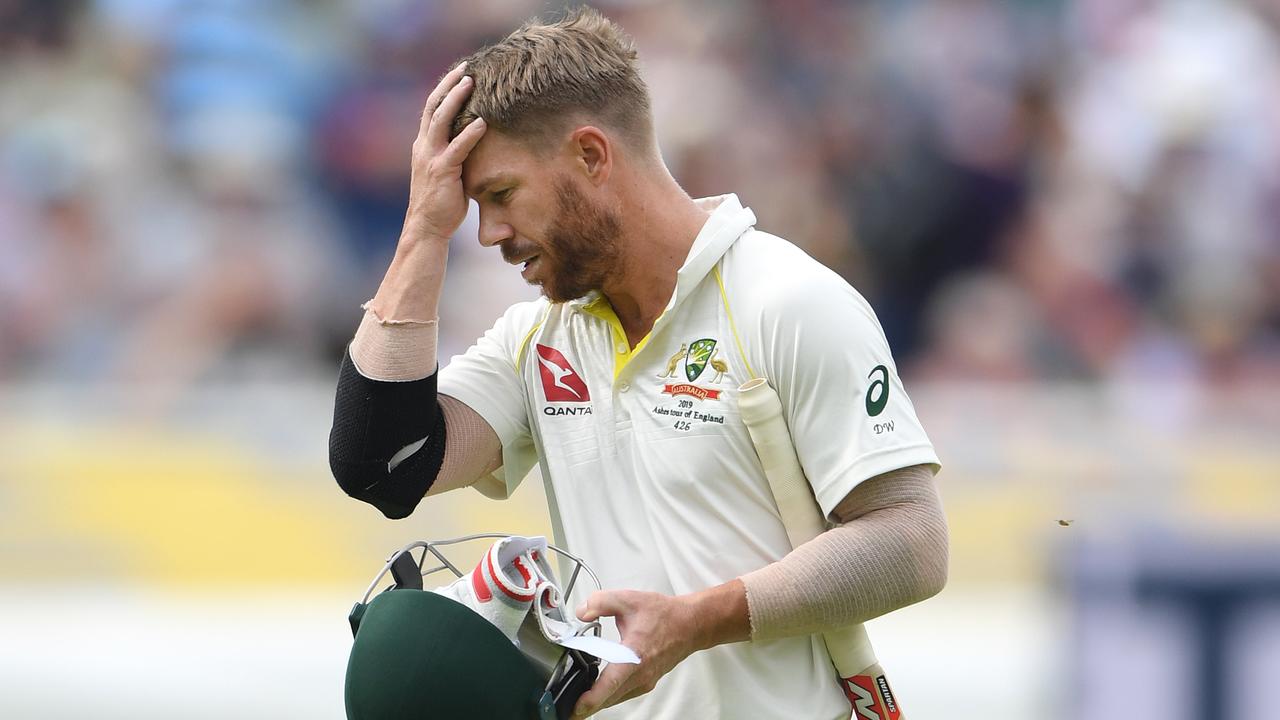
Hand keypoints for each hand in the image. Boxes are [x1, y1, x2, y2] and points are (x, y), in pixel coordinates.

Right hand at [404, 62, 487, 243]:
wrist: (426, 227)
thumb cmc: (441, 202)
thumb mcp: (446, 172)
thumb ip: (455, 154)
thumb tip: (475, 143)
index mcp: (424, 144)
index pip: (432, 109)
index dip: (444, 89)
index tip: (459, 73)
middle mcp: (424, 146)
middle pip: (434, 105)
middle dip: (449, 84)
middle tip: (465, 67)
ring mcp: (431, 157)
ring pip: (441, 120)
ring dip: (456, 99)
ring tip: (471, 82)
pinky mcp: (442, 171)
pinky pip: (457, 148)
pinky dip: (470, 134)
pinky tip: (482, 122)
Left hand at [570, 589, 705, 717]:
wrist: (690, 624)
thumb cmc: (664, 614)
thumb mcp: (628, 599)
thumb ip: (600, 602)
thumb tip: (581, 612)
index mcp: (635, 655)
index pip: (610, 683)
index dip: (592, 698)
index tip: (577, 707)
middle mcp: (641, 674)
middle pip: (609, 698)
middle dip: (587, 707)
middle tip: (567, 710)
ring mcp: (645, 681)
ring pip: (615, 699)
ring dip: (597, 703)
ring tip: (578, 704)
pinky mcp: (647, 682)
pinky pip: (623, 695)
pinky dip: (608, 696)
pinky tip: (598, 692)